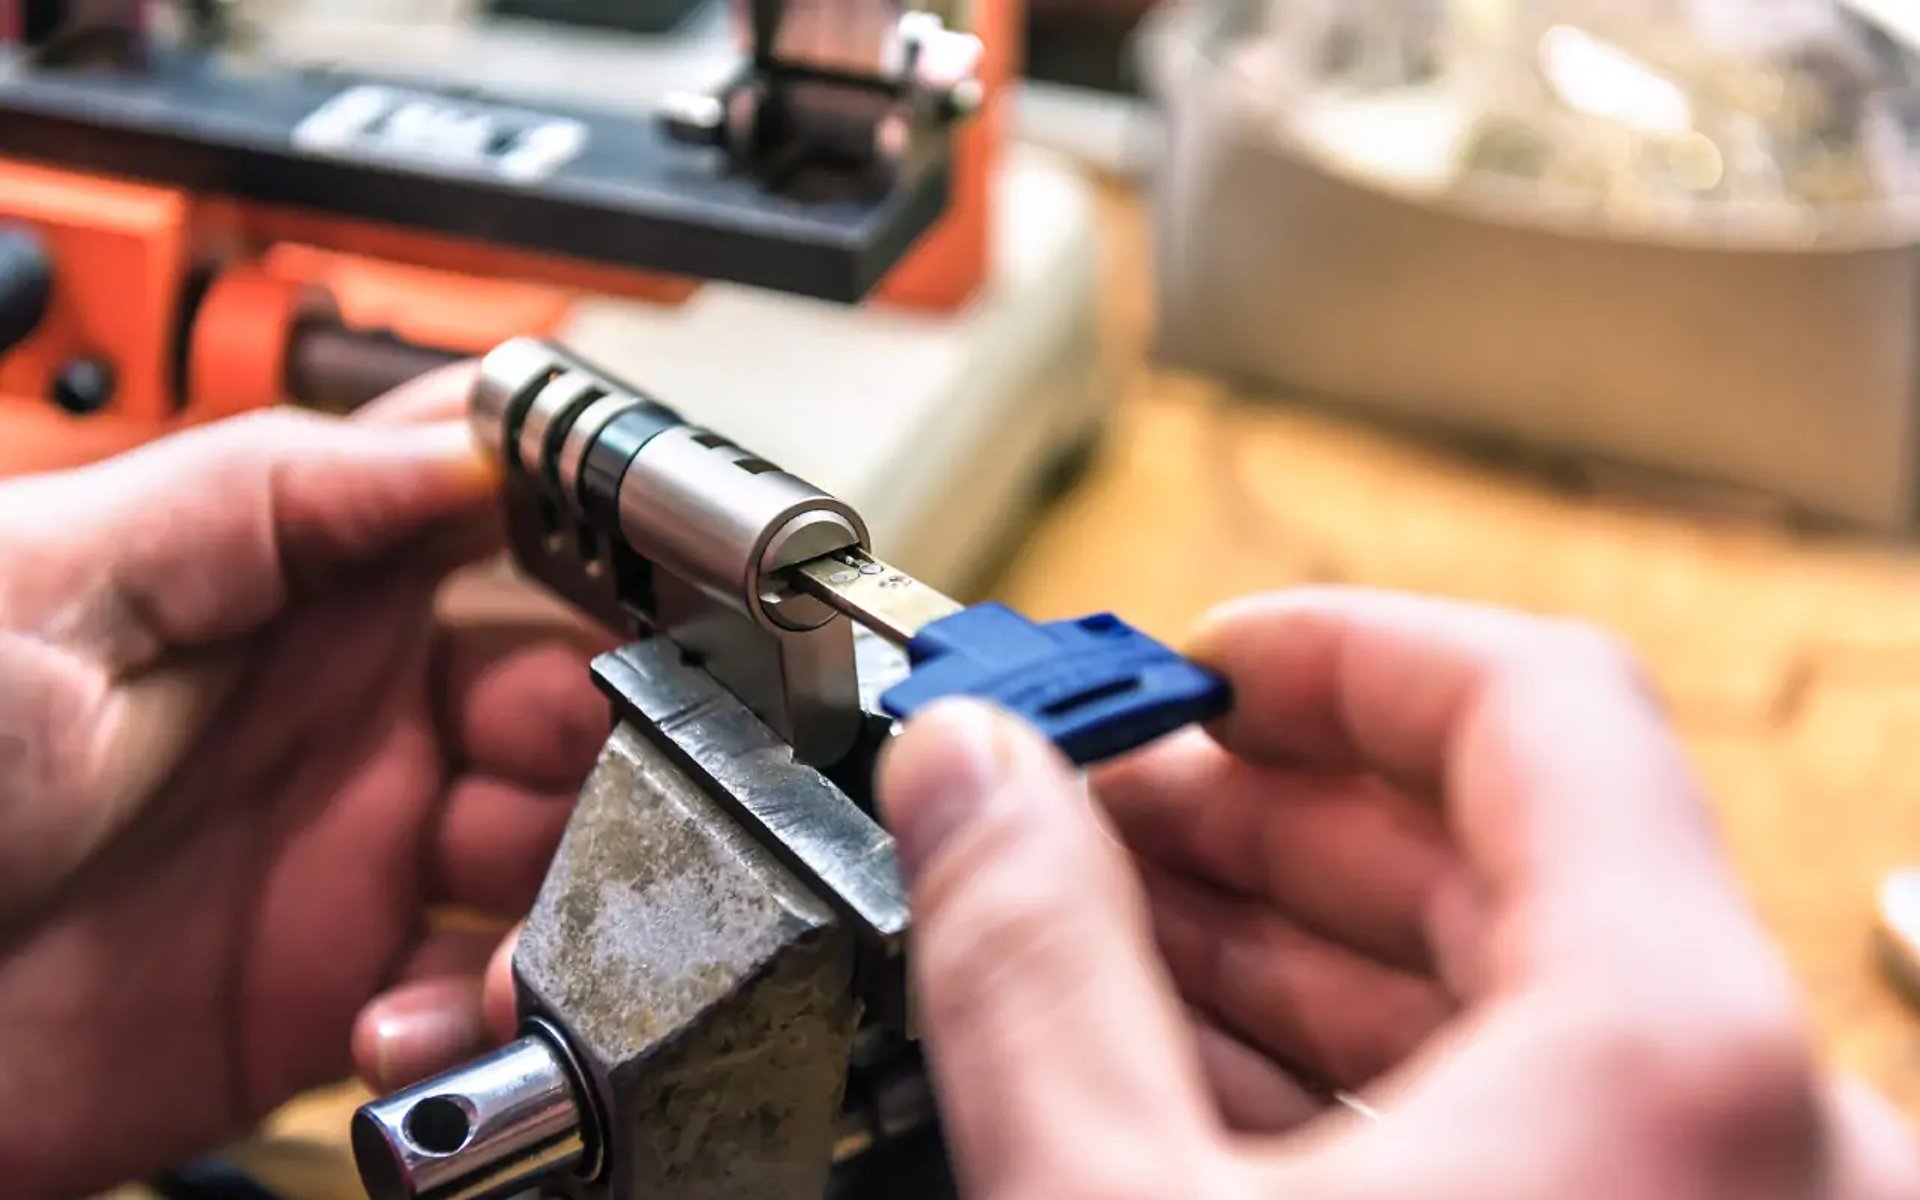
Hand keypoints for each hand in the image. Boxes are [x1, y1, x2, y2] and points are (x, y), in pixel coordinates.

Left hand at [0, 372, 608, 1197]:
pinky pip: (482, 994)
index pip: (501, 530)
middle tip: (622, 785)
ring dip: (582, 888)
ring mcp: (352, 855)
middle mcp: (351, 715)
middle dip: (622, 740)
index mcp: (298, 587)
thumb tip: (460, 443)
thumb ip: (268, 500)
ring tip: (525, 930)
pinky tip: (399, 1022)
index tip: (673, 590)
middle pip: (572, 699)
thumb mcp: (52, 580)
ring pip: (559, 850)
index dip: (603, 549)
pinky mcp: (333, 991)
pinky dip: (485, 1013)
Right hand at [878, 590, 1919, 1199]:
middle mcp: (1768, 1126)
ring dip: (1296, 948)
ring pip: (1518, 1002)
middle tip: (1098, 798)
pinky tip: (1194, 1069)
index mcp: (1680, 1059)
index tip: (1192, 657)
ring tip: (1112, 926)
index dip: (1330, 648)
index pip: (1528, 701)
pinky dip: (1364, 1076)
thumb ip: (1031, 965)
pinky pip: (1536, 1121)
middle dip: (1268, 812)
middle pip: (1510, 848)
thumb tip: (966, 773)